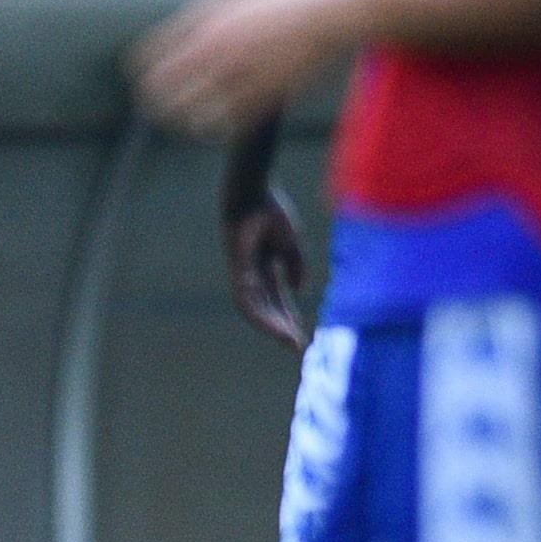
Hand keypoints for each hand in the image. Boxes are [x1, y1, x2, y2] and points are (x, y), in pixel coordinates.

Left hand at [136, 0, 353, 137]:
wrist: (331, 17)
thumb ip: (197, 16)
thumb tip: (167, 39)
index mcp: (207, 30)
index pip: (151, 59)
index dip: (139, 70)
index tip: (137, 75)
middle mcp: (218, 57)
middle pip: (164, 92)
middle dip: (153, 99)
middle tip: (151, 103)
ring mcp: (240, 81)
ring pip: (191, 115)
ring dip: (181, 117)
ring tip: (178, 118)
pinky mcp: (263, 101)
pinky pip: (226, 125)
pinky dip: (214, 125)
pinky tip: (211, 123)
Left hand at [224, 188, 307, 350]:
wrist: (253, 195)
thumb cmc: (270, 213)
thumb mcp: (290, 245)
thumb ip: (295, 267)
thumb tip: (298, 290)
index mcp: (265, 267)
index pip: (277, 299)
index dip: (290, 316)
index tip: (302, 333)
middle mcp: (252, 275)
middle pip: (268, 308)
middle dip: (283, 327)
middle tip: (297, 346)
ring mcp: (243, 275)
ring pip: (257, 311)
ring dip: (274, 327)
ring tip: (290, 342)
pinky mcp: (238, 274)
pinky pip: (249, 302)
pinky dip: (263, 316)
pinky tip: (276, 328)